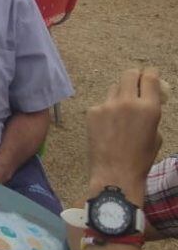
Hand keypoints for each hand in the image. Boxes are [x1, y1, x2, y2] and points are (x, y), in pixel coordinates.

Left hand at [87, 67, 162, 192]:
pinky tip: (106, 128)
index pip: (150, 76)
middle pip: (129, 74)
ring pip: (113, 89)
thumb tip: (145, 102)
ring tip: (119, 114)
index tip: (149, 76)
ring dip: (119, 95)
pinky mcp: (92, 112)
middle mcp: (128, 102)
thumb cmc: (140, 159)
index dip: (150, 74)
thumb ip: (151, 114)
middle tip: (134, 86)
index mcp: (149, 108)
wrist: (115, 175)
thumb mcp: (156, 135)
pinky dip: (105, 112)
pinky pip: (101, 104)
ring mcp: (108, 105)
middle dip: (133, 78)